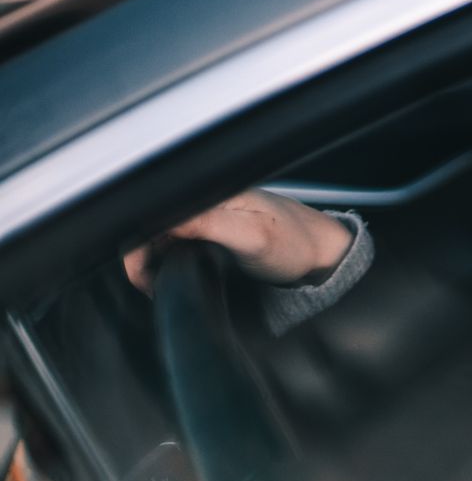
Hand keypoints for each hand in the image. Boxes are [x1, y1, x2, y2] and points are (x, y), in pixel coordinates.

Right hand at [124, 190, 352, 293]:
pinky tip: (173, 279)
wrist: (322, 257)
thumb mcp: (252, 235)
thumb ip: (207, 224)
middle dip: (141, 257)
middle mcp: (204, 202)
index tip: (142, 273)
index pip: (153, 212)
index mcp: (210, 193)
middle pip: (150, 226)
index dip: (139, 244)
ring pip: (159, 238)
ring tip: (160, 287)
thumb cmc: (297, 243)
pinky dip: (167, 264)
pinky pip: (175, 246)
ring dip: (152, 263)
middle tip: (152, 287)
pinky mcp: (210, 235)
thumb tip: (162, 221)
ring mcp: (206, 218)